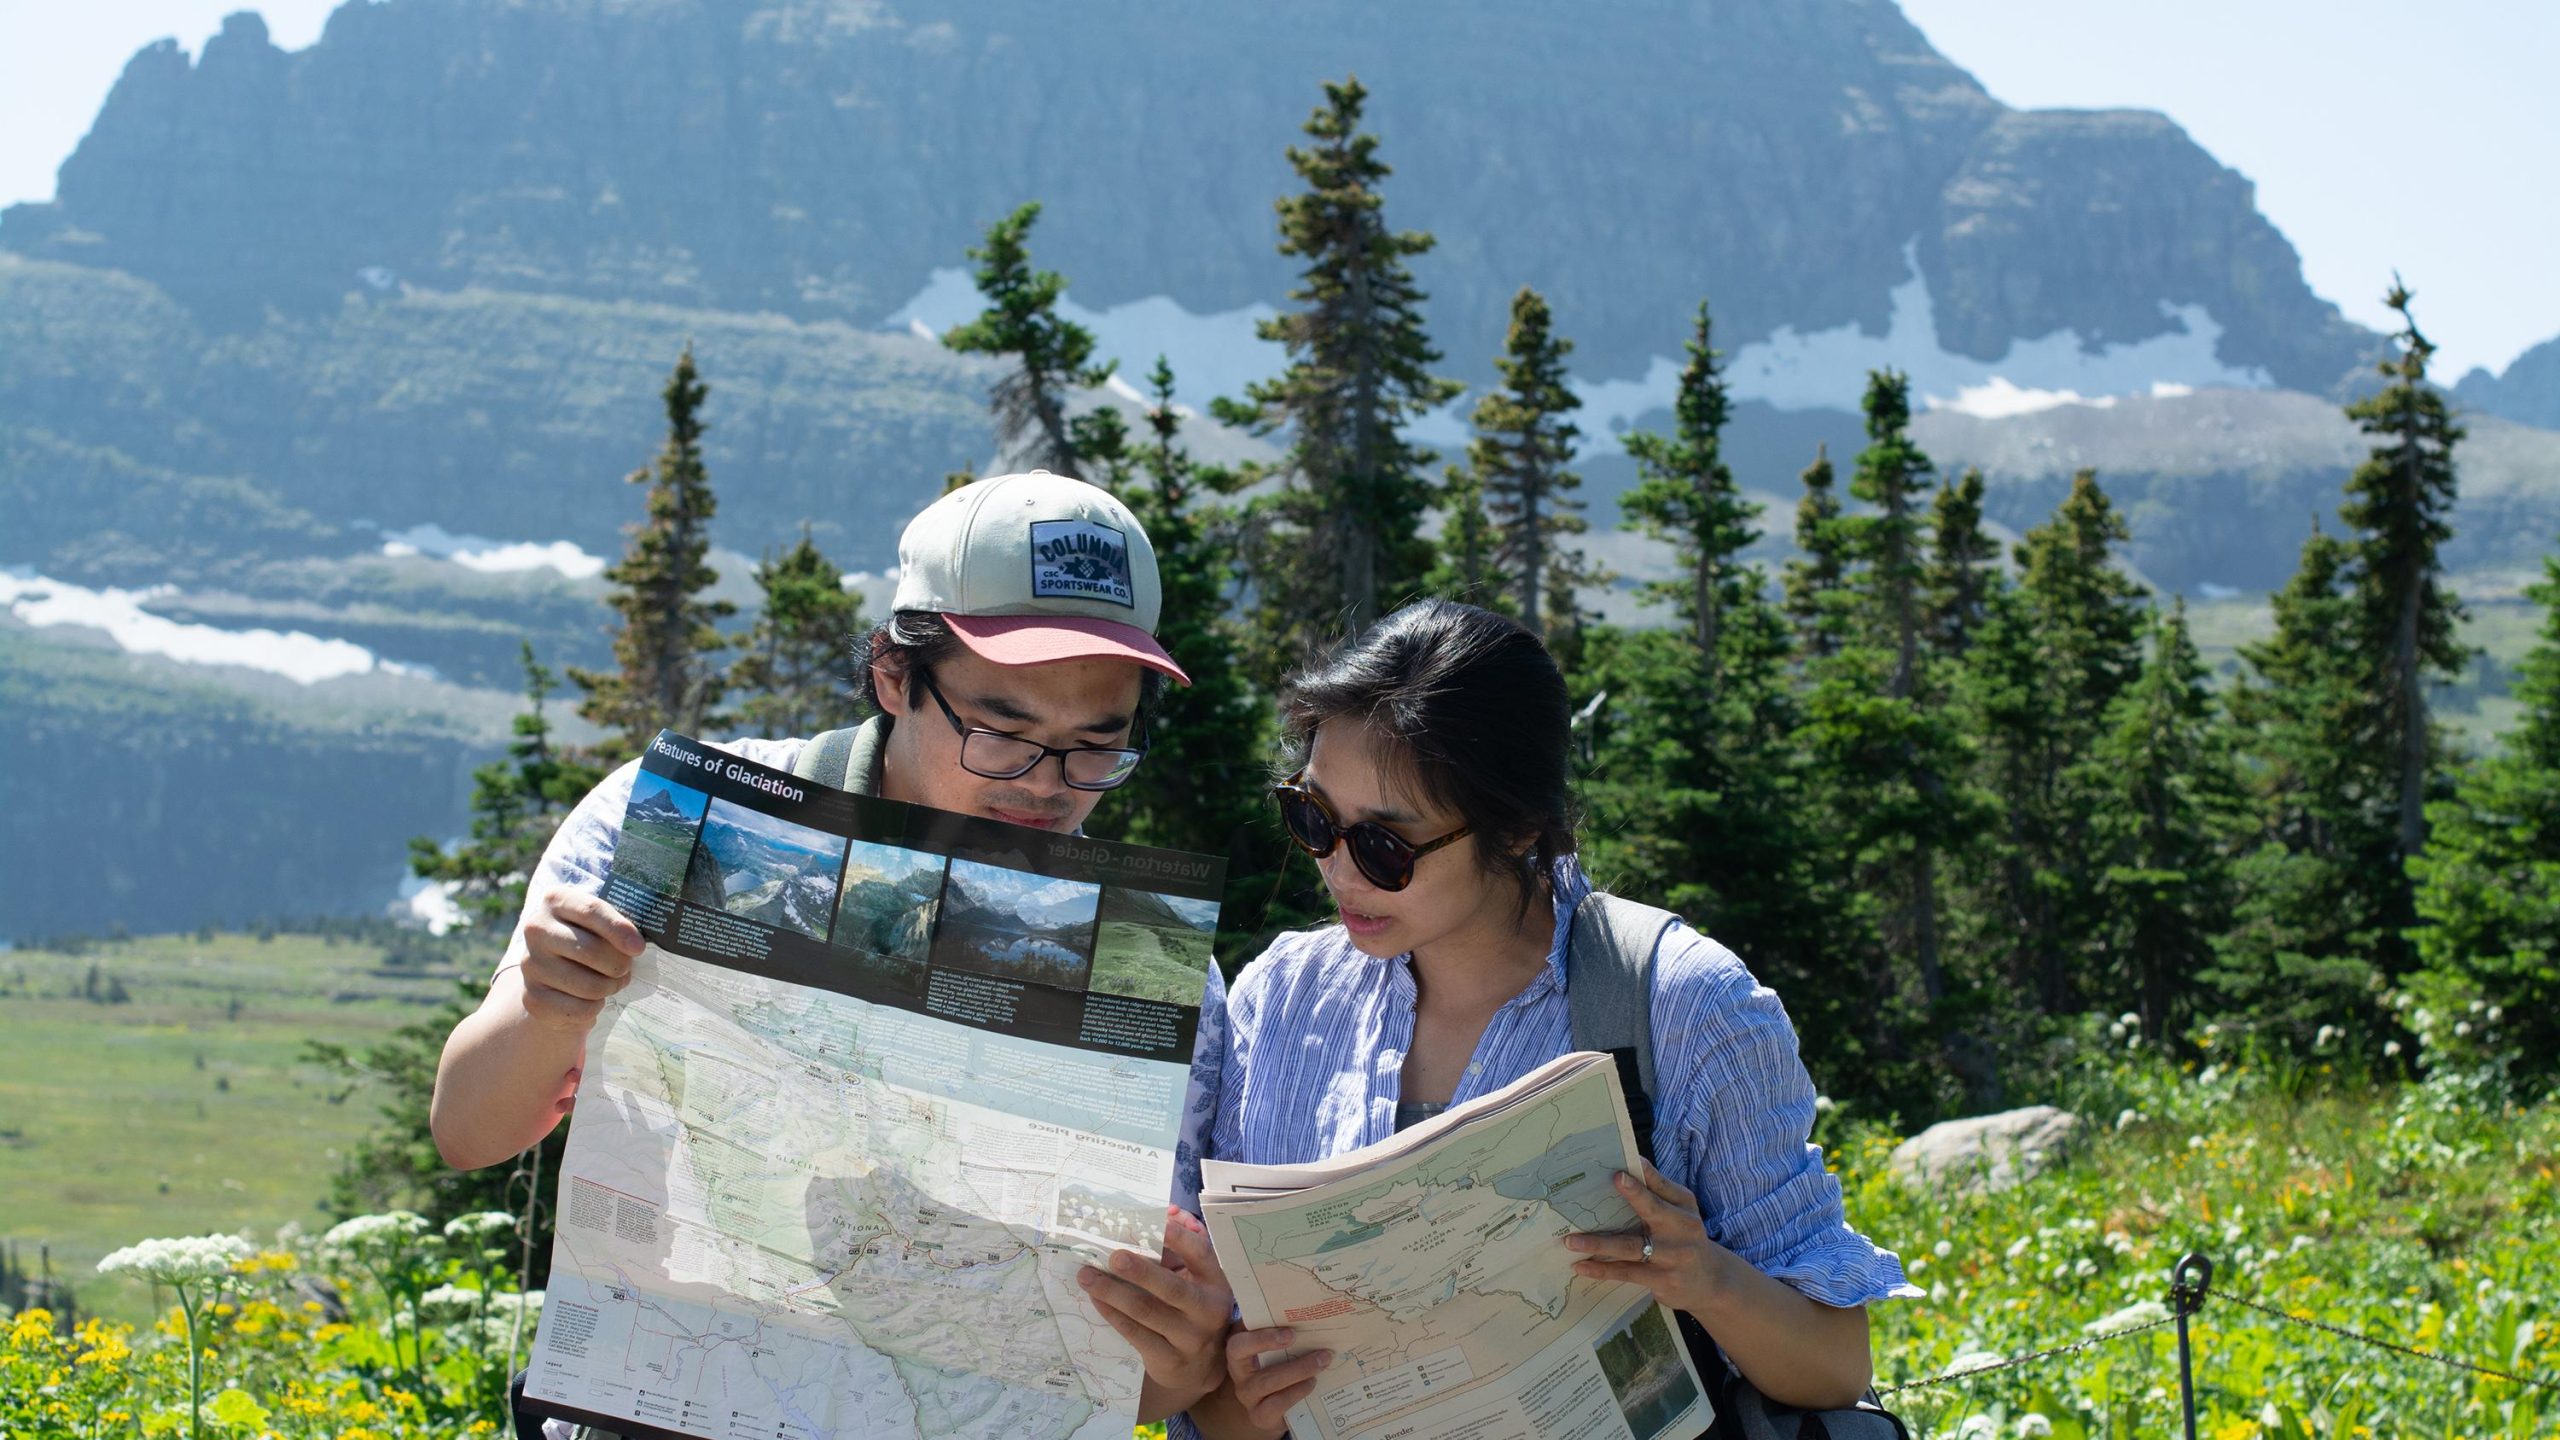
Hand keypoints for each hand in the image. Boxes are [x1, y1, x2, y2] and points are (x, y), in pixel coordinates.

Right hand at [513, 885, 642, 1032]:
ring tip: (611, 983)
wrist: (554, 979)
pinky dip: (595, 1008)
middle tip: (626, 968)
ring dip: (610, 988)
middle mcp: (536, 929)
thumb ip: (618, 925)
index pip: (591, 911)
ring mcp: (530, 964)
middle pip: (591, 950)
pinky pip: (580, 1009)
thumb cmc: (590, 942)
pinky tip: (590, 999)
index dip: (619, 930)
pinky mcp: (532, 998)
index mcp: (556, 900)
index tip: (639, 947)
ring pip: (589, 985)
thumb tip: (637, 945)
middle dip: (620, 965)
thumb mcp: (600, 924)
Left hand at [1077, 1208, 1234, 1403]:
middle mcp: (1208, 1310)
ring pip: (1147, 1312)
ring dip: (1113, 1292)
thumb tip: (1168, 1211)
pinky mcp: (1169, 1360)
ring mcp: (1190, 1338)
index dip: (1179, 1238)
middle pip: (1172, 1288)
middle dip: (1140, 1271)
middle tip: (1113, 1256)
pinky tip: (1096, 1299)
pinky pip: (1135, 1334)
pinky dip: (1113, 1314)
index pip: (1200, 1254)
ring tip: (1086, 1276)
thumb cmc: (1193, 1309)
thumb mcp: (1197, 1280)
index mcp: (1216, 1282)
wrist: (1203, 1366)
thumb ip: (1183, 1247)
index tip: (1156, 1221)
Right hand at [1222, 1324, 1330, 1434]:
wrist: (1280, 1406)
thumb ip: (1280, 1328)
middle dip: (1272, 1343)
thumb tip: (1306, 1308)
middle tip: (1301, 1337)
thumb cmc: (1279, 1365)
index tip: (1289, 1331)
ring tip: (1322, 1361)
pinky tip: (1312, 1383)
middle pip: (1243, 1355)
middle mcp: (1238, 1373)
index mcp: (1240, 1350)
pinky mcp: (1260, 1416)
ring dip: (1297, 1369)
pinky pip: (1276, 1404)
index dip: (1260, 1336)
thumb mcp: (1276, 1345)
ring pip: (1266, 1381)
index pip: (1238, 1340)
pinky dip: (1296, 1392)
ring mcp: (1247, 1396)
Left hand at [1564, 1158, 1730, 1315]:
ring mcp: (1672, 1258)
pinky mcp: (1662, 1280)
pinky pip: (1627, 1273)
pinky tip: (1581, 1266)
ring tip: (1571, 1241)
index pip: (1662, 1188)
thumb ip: (1659, 1190)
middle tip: (1606, 1188)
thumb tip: (1633, 1163)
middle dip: (1632, 1198)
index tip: (1619, 1172)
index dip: (1642, 1179)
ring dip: (1599, 1244)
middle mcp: (1681, 1229)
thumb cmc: (1685, 1238)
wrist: (1711, 1282)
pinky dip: (1602, 1269)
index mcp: (1684, 1207)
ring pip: (1631, 1247)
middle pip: (1652, 1211)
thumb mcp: (1682, 1212)